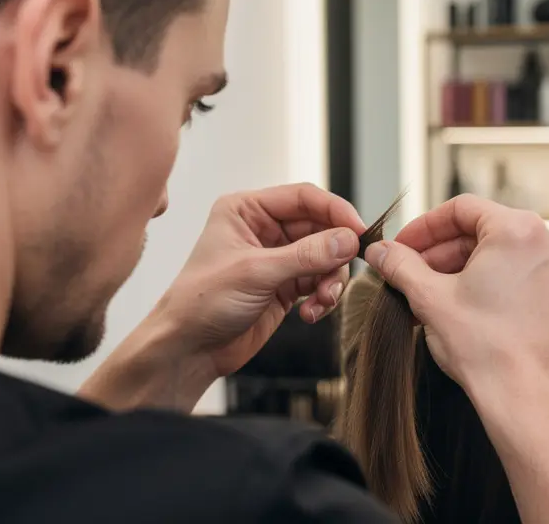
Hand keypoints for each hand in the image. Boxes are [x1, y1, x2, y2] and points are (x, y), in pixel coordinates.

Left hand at [155, 183, 365, 377]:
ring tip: (322, 300)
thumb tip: (348, 239)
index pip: (303, 197)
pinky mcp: (285, 286)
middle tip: (340, 274)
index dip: (335, 211)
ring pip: (326, 257)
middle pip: (320, 227)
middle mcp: (263, 229)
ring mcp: (277, 258)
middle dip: (335, 252)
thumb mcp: (256, 273)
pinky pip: (320, 282)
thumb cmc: (202, 302)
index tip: (359, 231)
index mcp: (247, 210)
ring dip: (331, 279)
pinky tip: (311, 313)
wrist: (189, 349)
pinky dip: (323, 297)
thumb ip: (306, 255)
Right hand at [363, 194, 548, 395]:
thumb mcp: (430, 299)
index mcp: (518, 229)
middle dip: (441, 251)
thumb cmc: (485, 349)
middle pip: (482, 230)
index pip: (461, 209)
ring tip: (430, 293)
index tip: (401, 247)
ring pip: (501, 254)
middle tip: (409, 272)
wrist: (528, 400)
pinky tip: (463, 307)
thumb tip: (379, 251)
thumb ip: (400, 266)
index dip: (423, 227)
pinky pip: (520, 275)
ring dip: (462, 268)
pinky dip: (491, 283)